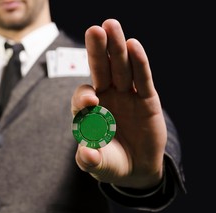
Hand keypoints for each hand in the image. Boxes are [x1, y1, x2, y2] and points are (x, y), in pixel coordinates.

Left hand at [71, 19, 166, 188]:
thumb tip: (87, 153)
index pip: (83, 95)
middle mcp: (106, 98)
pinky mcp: (146, 99)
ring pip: (121, 68)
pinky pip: (142, 79)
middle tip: (94, 30)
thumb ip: (90, 160)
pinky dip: (139, 63)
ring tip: (112, 25)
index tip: (91, 104)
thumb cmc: (111, 163)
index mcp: (89, 112)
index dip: (85, 96)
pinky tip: (134, 45)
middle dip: (97, 52)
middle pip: (100, 71)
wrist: (136, 169)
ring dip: (117, 48)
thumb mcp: (98, 165)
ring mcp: (126, 96)